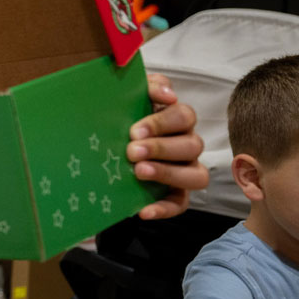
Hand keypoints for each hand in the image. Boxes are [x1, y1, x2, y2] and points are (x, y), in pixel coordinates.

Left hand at [128, 73, 207, 219]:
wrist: (103, 149)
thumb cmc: (121, 118)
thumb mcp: (130, 98)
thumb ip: (147, 87)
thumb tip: (167, 94)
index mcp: (176, 120)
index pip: (183, 116)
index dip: (162, 122)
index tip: (134, 131)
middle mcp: (186, 145)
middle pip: (192, 145)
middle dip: (162, 148)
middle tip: (132, 151)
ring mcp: (184, 170)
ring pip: (196, 175)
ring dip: (169, 174)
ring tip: (139, 172)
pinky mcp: (176, 195)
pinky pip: (180, 204)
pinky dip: (164, 209)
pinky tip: (143, 211)